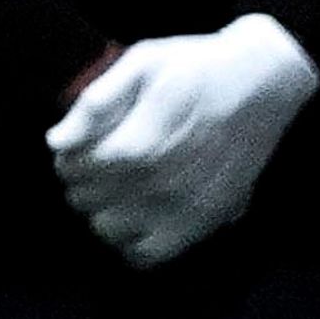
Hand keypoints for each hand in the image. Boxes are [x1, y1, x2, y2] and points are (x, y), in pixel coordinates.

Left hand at [43, 14, 319, 268]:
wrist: (263, 81)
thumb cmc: (196, 68)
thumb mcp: (141, 63)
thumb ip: (96, 103)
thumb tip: (56, 141)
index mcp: (140, 144)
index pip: (75, 171)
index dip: (67, 160)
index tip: (76, 149)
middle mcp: (162, 184)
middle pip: (86, 202)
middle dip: (81, 182)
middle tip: (96, 164)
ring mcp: (186, 208)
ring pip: (110, 232)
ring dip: (102, 210)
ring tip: (116, 188)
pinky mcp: (207, 220)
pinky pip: (150, 255)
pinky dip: (133, 242)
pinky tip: (136, 217)